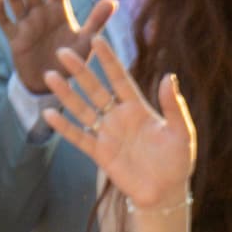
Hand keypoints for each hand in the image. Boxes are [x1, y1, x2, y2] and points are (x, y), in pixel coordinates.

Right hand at [0, 0, 116, 96]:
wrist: (53, 84)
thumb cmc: (71, 60)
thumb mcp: (87, 41)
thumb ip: (97, 21)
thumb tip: (114, 0)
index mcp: (59, 11)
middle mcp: (41, 14)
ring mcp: (26, 25)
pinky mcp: (15, 39)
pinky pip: (7, 23)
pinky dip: (2, 13)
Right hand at [45, 39, 195, 214]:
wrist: (166, 192)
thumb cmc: (177, 161)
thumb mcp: (182, 132)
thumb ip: (173, 107)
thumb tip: (168, 77)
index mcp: (139, 108)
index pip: (120, 78)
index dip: (108, 60)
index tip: (96, 39)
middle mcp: (119, 116)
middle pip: (95, 89)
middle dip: (80, 71)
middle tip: (63, 51)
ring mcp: (107, 134)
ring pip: (82, 109)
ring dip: (66, 94)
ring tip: (49, 76)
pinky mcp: (100, 153)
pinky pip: (79, 137)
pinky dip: (64, 126)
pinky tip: (49, 113)